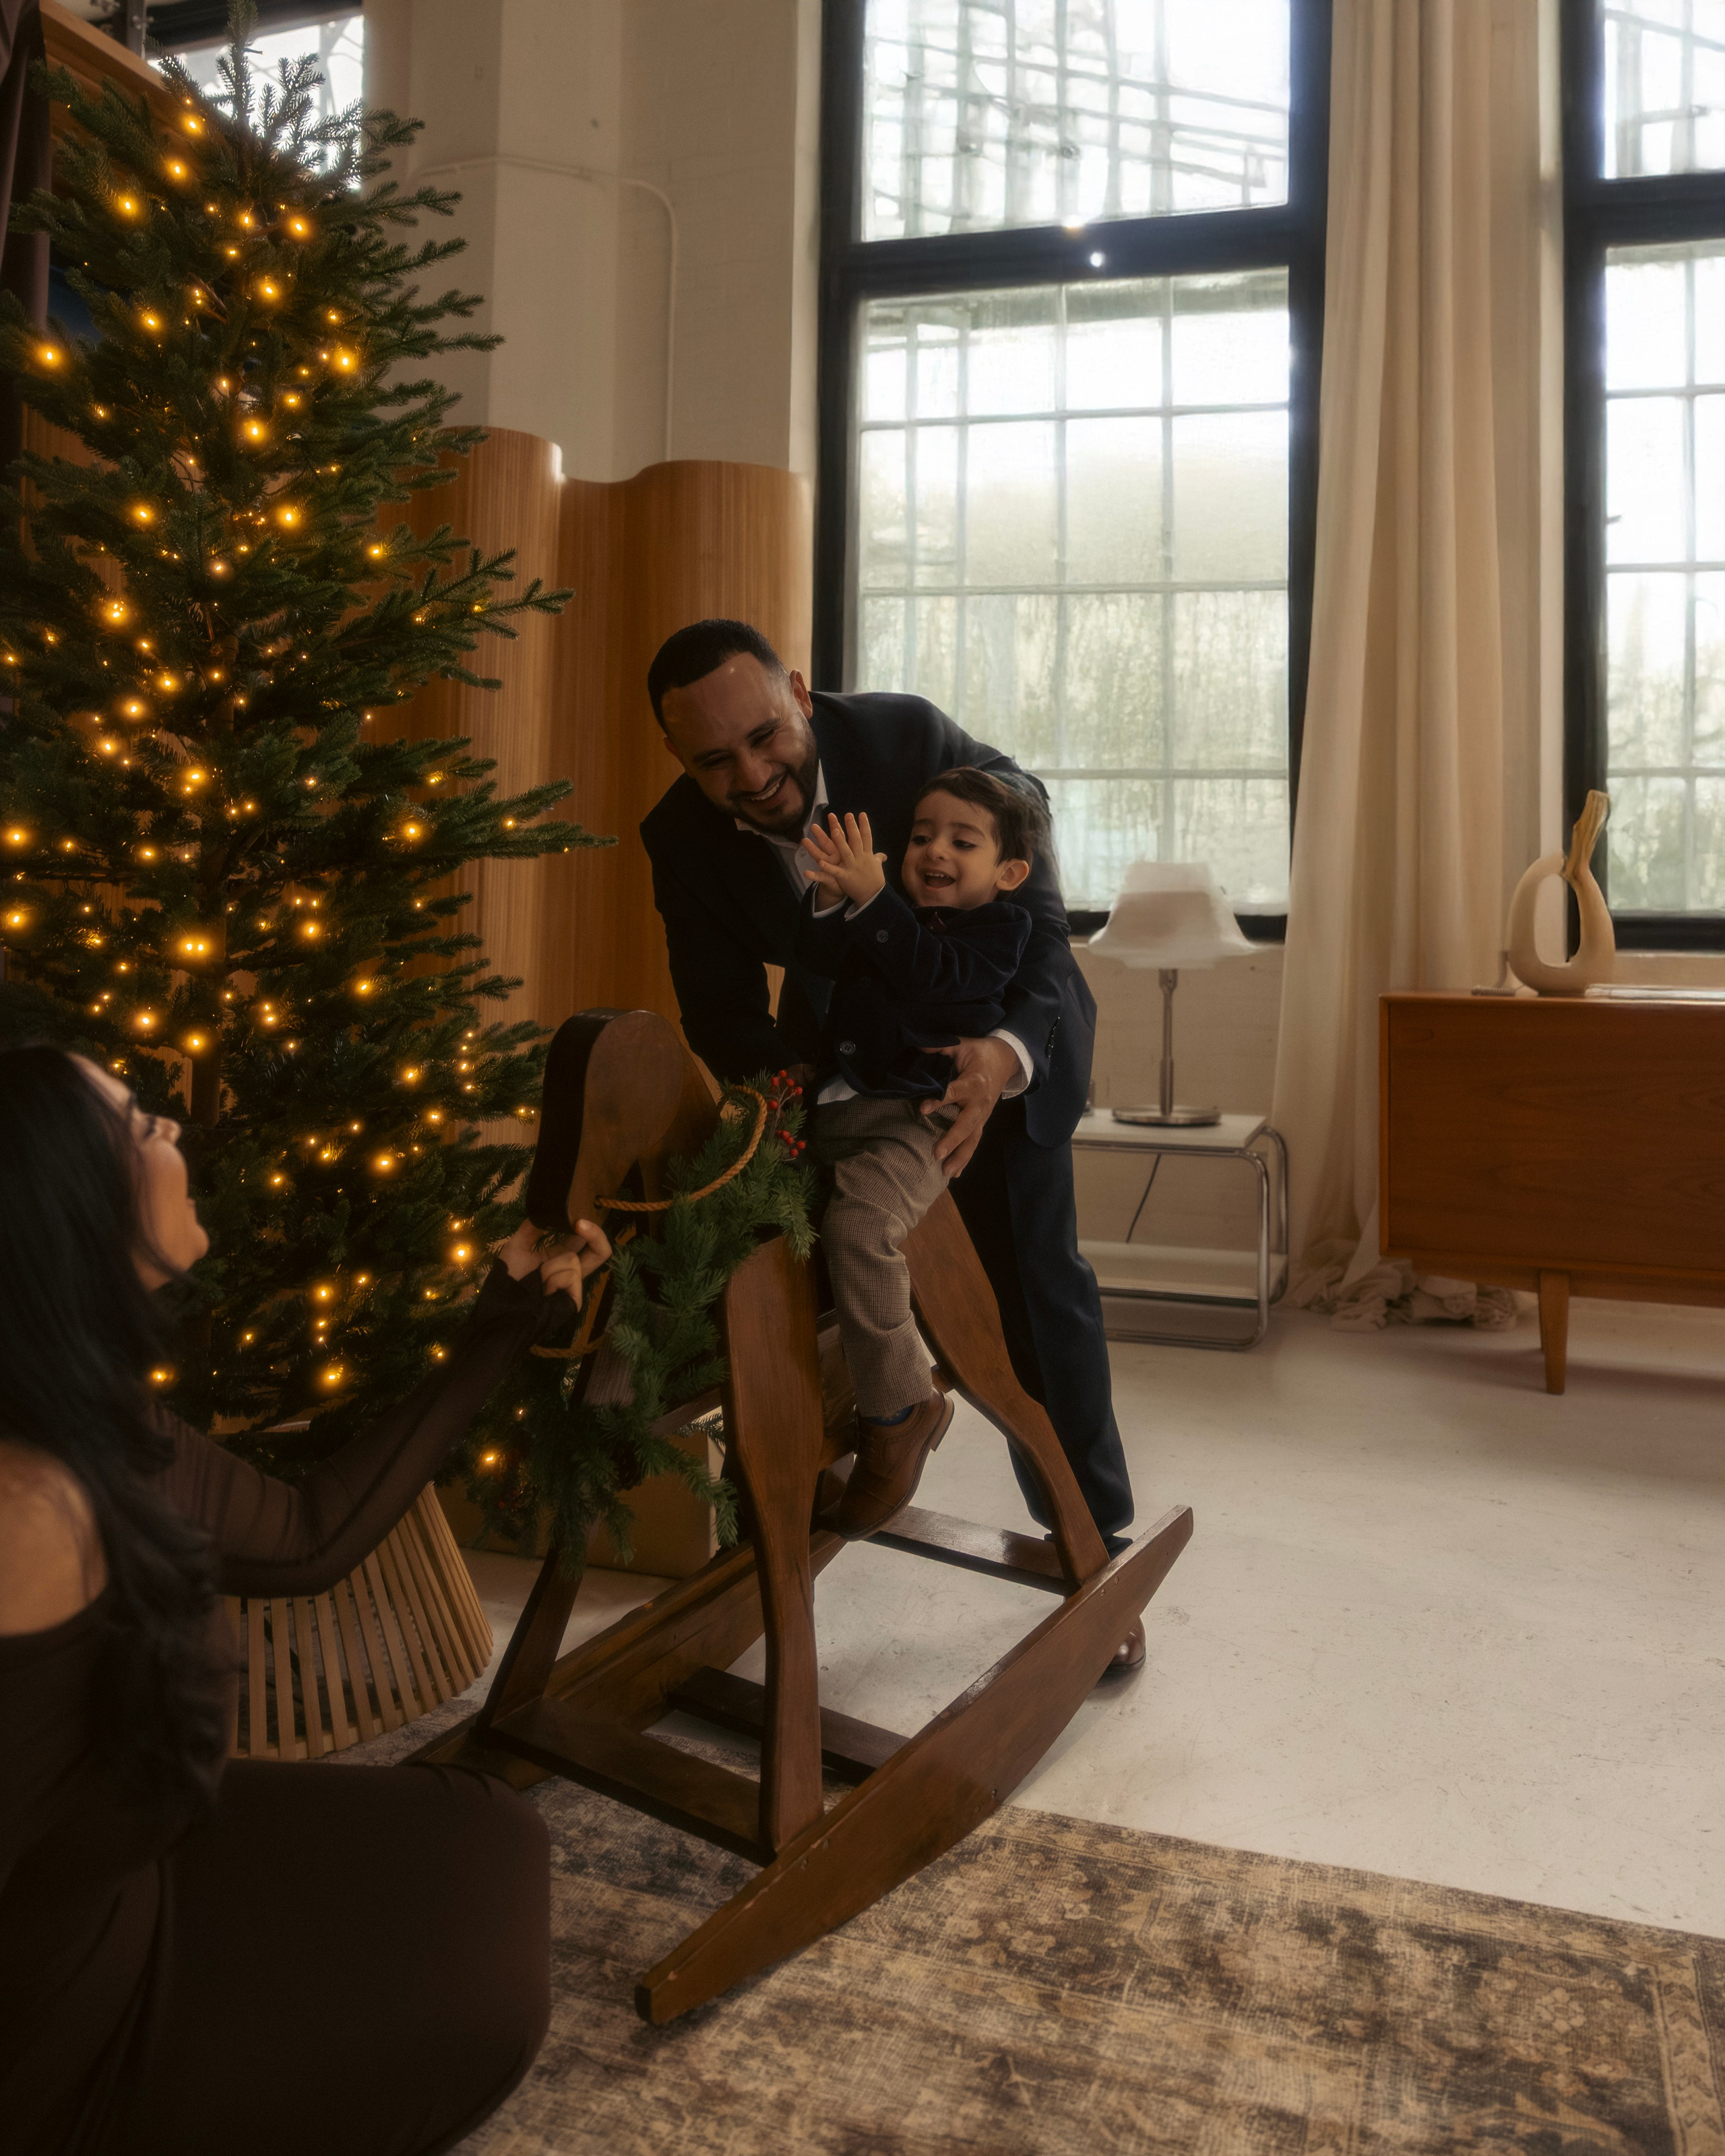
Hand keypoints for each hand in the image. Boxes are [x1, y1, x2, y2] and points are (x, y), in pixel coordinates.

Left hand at [495, 1217, 612, 1306]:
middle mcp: (570, 1269)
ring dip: (550, 1267)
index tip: (578, 1214)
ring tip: (538, 1281)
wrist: (502, 1307)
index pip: (580, 1239)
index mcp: (558, 1257)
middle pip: (598, 1250)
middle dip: (596, 1234)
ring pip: (573, 1260)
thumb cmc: (508, 1279)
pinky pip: (571, 1275)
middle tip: (581, 1223)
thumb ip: (532, 1228)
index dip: (585, 1226)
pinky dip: (554, 1279)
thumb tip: (545, 1211)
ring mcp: (574, 1285)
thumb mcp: (517, 1247)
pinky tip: (544, 1291)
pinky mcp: (575, 1298)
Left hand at [801, 811, 887, 906]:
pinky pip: (835, 871)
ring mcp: (852, 867)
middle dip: (852, 828)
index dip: (864, 825)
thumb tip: (883, 855)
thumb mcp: (877, 867)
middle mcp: (861, 858)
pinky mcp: (845, 877)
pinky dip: (828, 868)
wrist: (873, 896)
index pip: (867, 837)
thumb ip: (877, 859)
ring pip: (846, 852)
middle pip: (856, 841)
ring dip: (840, 842)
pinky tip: (820, 862)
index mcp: (867, 855)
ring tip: (834, 831)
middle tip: (848, 814)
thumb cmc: (875, 880)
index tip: (861, 814)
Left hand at [921, 1036, 1017, 1177]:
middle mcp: (980, 1103)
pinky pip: (974, 1141)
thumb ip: (940, 1047)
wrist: (1006, 1060)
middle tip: (936, 1154)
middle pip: (967, 1125)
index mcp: (974, 1082)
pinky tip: (955, 1173)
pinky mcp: (982, 1121)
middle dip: (952, 1140)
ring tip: (946, 1172)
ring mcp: (983, 1115)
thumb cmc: (980, 1052)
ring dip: (960, 1157)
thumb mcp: (962, 1044)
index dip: (939, 1100)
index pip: (954, 1093)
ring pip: (973, 1139)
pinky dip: (965, 1158)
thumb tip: (918, 1045)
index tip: (923, 1109)